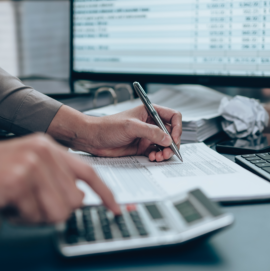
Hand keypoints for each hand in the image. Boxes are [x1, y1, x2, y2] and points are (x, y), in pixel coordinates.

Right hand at [0, 134, 119, 223]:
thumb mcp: (23, 167)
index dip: (105, 194)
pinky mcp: (18, 181)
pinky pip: (35, 216)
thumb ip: (52, 178)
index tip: (117, 208)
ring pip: (58, 211)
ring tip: (14, 202)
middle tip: (27, 204)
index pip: (89, 172)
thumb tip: (78, 199)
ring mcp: (32, 164)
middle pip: (74, 199)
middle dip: (52, 211)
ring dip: (35, 216)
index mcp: (47, 145)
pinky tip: (3, 203)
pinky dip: (19, 218)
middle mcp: (44, 151)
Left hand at [47, 105, 181, 161]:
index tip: (174, 138)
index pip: (172, 116)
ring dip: (165, 152)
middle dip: (172, 143)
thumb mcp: (131, 127)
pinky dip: (158, 156)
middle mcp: (150, 124)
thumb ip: (151, 132)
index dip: (177, 127)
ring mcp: (146, 136)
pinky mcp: (142, 147)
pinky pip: (156, 152)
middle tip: (168, 151)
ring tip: (160, 157)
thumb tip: (167, 139)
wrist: (93, 139)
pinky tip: (152, 158)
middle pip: (171, 133)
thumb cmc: (107, 127)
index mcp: (149, 112)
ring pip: (165, 144)